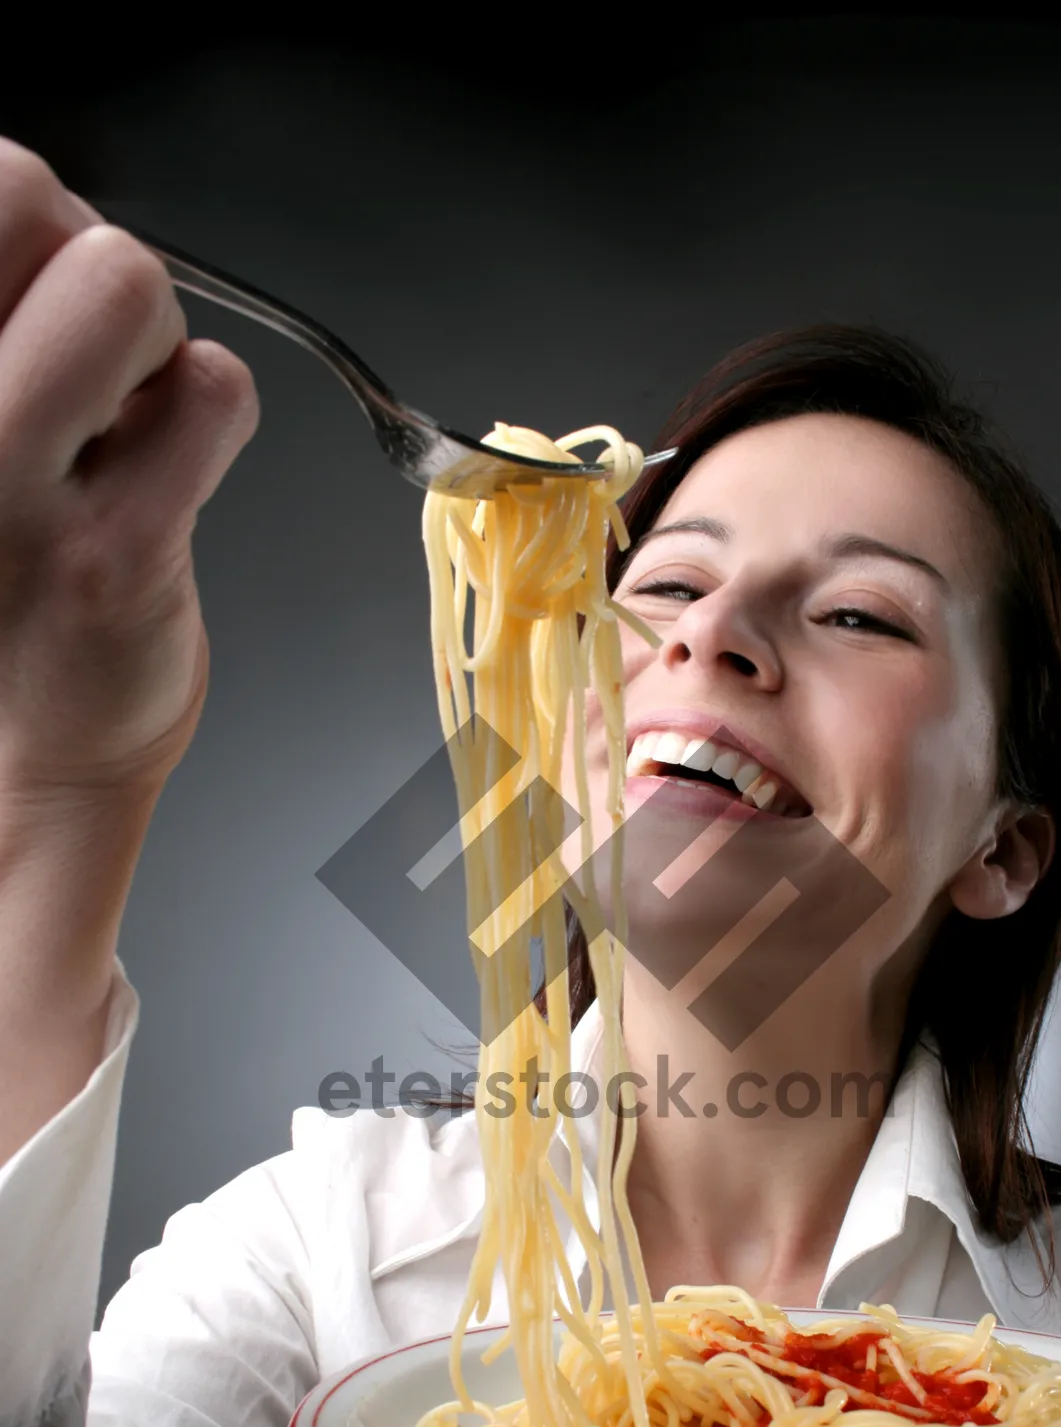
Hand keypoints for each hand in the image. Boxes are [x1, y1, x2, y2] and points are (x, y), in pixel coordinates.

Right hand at [0, 139, 259, 1159]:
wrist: (11, 772)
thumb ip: (2, 322)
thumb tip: (47, 203)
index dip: (22, 220)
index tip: (28, 291)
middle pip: (23, 191)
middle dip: (78, 255)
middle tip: (79, 353)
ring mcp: (5, 494)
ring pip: (123, 282)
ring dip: (146, 339)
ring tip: (116, 424)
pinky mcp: (114, 557)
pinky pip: (210, 393)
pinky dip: (208, 414)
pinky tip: (162, 475)